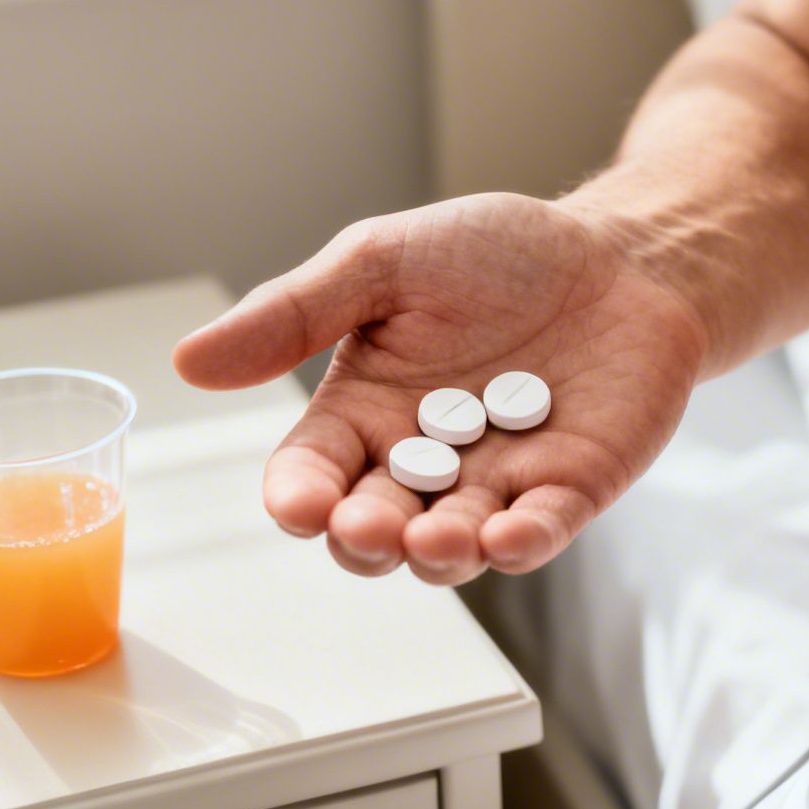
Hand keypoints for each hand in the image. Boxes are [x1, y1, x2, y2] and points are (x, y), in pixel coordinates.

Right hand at [173, 193, 708, 584]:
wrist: (620, 253)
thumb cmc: (499, 255)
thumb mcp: (383, 263)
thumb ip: (295, 314)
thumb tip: (189, 361)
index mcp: (366, 413)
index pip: (314, 472)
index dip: (300, 497)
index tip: (300, 506)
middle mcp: (426, 462)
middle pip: (376, 528)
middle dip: (367, 539)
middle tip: (369, 529)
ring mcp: (500, 483)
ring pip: (454, 546)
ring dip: (440, 554)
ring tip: (435, 540)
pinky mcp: (571, 488)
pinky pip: (541, 531)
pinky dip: (521, 542)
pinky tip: (507, 537)